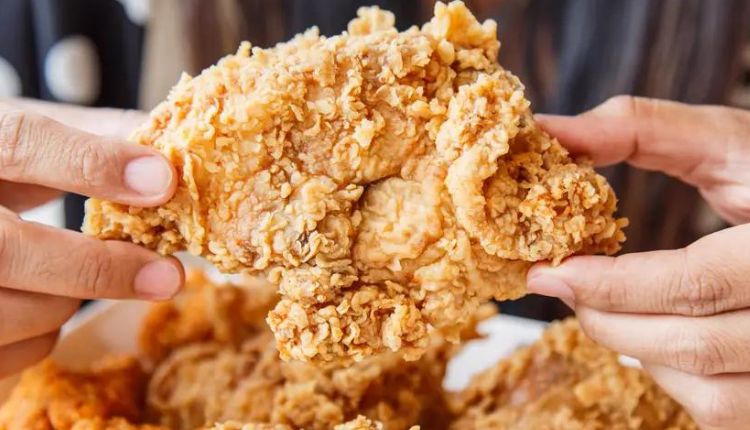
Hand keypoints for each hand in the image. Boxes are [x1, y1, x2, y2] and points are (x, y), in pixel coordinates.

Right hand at [0, 99, 183, 376]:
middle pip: (8, 249)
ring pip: (11, 311)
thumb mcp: (18, 138)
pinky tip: (39, 302)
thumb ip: (90, 139)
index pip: (19, 143)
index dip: (93, 165)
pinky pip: (5, 355)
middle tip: (167, 275)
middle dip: (97, 267)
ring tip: (77, 279)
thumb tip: (173, 153)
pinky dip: (37, 336)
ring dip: (65, 303)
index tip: (163, 180)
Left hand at [529, 96, 749, 429]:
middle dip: (607, 318)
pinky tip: (662, 331)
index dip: (613, 285)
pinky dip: (677, 376)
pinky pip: (724, 408)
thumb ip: (638, 130)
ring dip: (639, 349)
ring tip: (612, 304)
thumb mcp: (722, 140)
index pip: (696, 282)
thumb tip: (548, 132)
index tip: (549, 273)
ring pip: (710, 391)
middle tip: (560, 286)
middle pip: (693, 343)